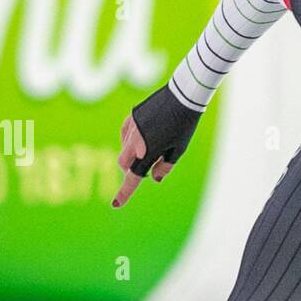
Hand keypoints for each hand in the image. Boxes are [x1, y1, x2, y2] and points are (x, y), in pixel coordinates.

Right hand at [111, 84, 203, 207]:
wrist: (181, 96)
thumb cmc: (183, 125)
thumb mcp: (178, 150)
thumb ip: (165, 166)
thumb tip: (154, 178)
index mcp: (148, 151)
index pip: (133, 177)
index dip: (125, 193)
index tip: (116, 205)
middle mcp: (135, 141)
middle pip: (124, 164)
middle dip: (131, 170)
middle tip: (147, 168)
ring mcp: (130, 127)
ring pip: (124, 149)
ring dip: (133, 155)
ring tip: (155, 145)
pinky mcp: (130, 117)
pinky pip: (125, 135)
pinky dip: (132, 141)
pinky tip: (145, 136)